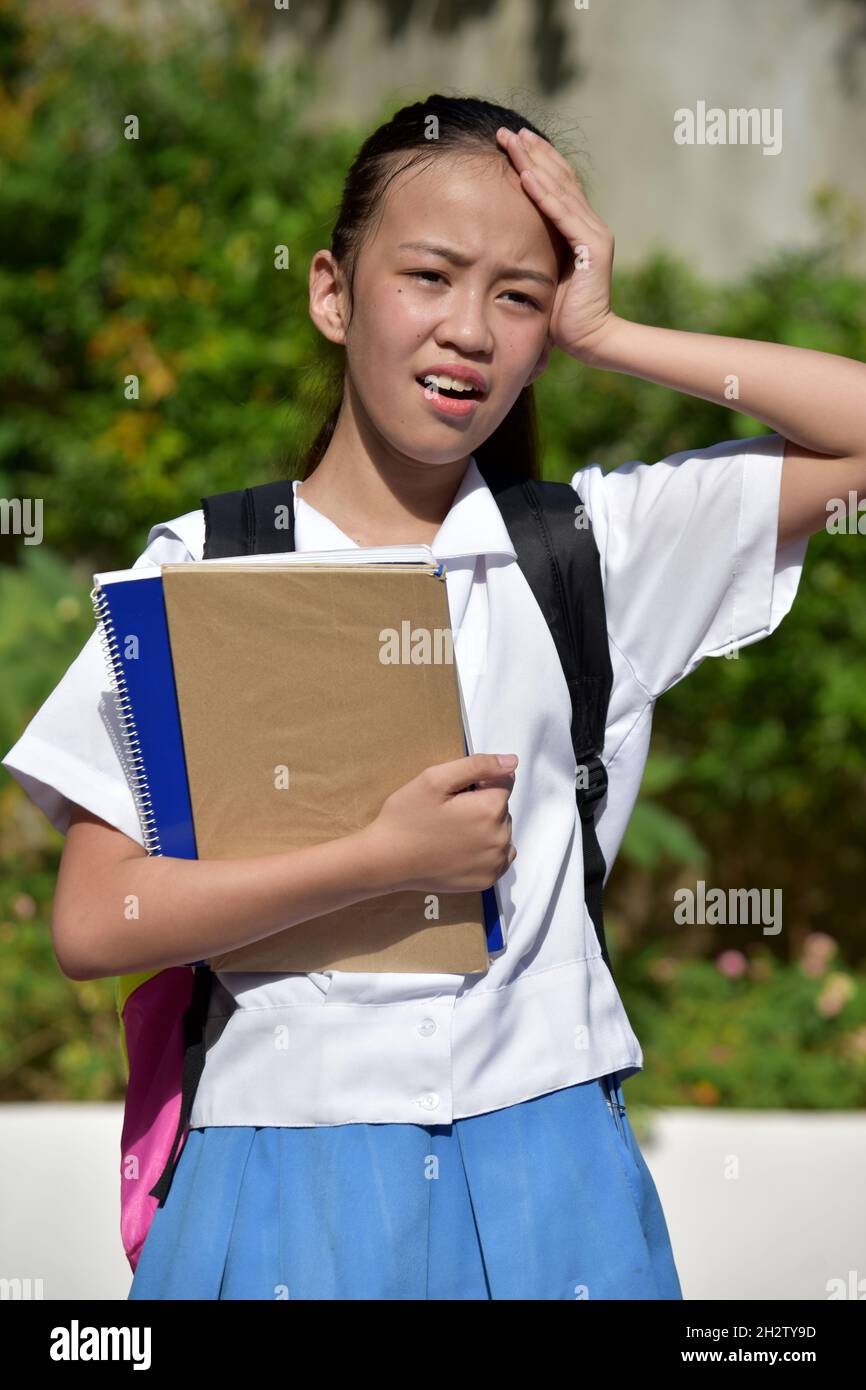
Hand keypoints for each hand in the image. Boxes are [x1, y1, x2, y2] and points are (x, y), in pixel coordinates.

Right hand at [364, 753, 517, 893]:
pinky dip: (486, 850)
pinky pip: (499, 856)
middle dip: (481, 805)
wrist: (387, 861)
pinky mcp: (487, 879)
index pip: (503, 782)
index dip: (478, 782)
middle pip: (501, 808)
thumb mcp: (434, 779)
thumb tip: (512, 762)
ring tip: (451, 833)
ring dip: (485, 827)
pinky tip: (461, 849)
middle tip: (447, 814)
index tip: (454, 794)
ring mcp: (495, 862)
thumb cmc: (407, 817)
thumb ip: (477, 765)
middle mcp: (500, 837)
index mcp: (490, 809)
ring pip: (500, 831)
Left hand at [496, 126, 616, 363]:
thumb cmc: (562, 315)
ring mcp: (593, 233)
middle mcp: (589, 224)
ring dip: (534, 164)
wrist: (589, 340)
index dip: (536, 161)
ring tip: (512, 143)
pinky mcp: (592, 247)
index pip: (558, 185)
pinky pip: (563, 215)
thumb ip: (533, 252)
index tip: (512, 143)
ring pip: (560, 189)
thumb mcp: (542, 274)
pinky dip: (544, 194)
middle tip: (506, 132)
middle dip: (532, 153)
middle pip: (560, 178)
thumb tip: (502, 241)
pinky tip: (526, 176)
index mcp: (578, 229)